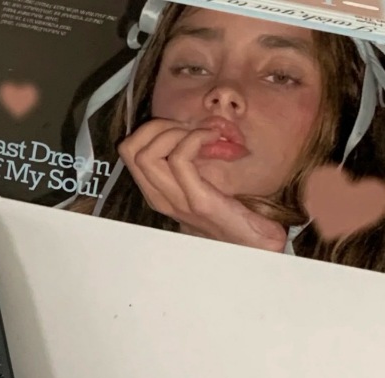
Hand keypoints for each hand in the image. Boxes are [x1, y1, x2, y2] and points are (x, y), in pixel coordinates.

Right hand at [117, 119, 287, 252]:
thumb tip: (197, 127)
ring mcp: (177, 203)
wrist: (255, 243)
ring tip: (202, 134)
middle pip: (130, 150)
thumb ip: (194, 163)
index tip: (183, 128)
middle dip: (159, 126)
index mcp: (160, 193)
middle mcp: (161, 199)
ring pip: (147, 154)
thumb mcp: (204, 183)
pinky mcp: (199, 202)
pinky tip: (214, 138)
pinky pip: (179, 159)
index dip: (152, 129)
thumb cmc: (233, 215)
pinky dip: (195, 138)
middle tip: (191, 128)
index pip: (129, 152)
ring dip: (175, 132)